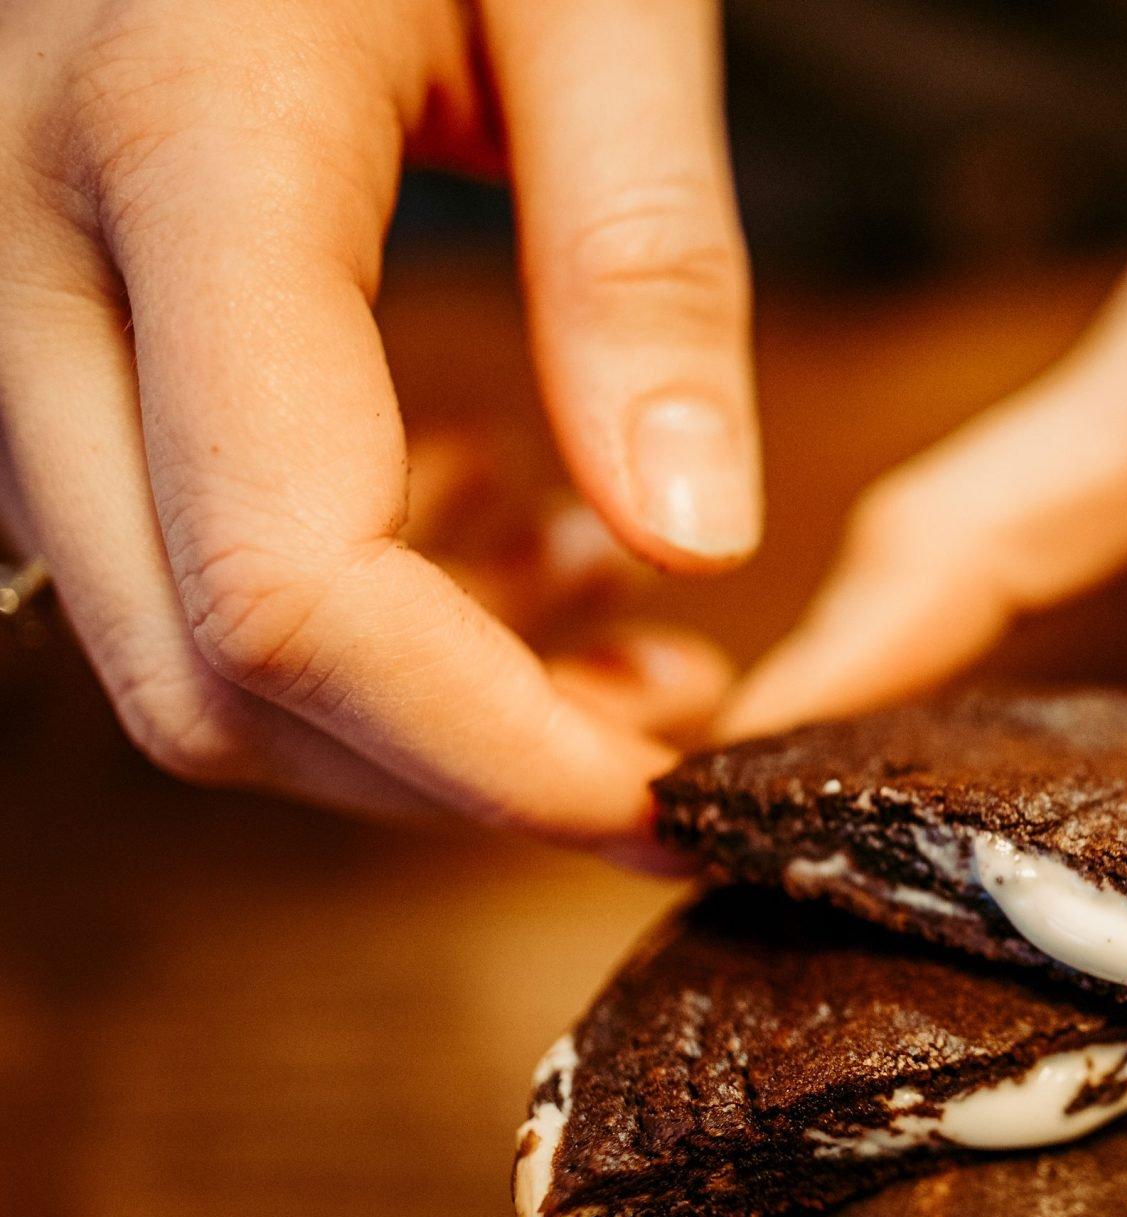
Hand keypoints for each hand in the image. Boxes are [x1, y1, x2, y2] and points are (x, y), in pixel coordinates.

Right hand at [3, 0, 759, 858]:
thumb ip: (642, 258)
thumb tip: (692, 547)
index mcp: (181, 155)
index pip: (287, 584)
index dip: (487, 748)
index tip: (674, 784)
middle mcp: (21, 258)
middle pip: (209, 676)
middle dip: (458, 768)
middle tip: (675, 722)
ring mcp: (3, 312)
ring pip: (177, 656)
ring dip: (415, 711)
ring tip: (624, 618)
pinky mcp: (41, 336)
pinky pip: (165, 567)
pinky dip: (355, 623)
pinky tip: (509, 530)